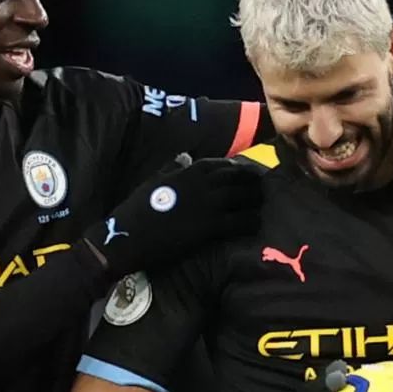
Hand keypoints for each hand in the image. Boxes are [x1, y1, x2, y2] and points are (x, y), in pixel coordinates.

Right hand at [82, 153, 262, 279]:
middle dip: (253, 184)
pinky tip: (255, 226)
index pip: (225, 165)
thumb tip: (185, 156)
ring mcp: (208, 204)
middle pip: (241, 178)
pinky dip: (251, 222)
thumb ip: (173, 167)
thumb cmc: (139, 208)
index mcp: (190, 170)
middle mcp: (204, 183)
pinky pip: (240, 221)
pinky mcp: (210, 226)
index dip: (239, 170)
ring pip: (245, 197)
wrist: (130, 235)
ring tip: (261, 207)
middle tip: (261, 191)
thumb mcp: (156, 180)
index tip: (247, 176)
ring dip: (256, 202)